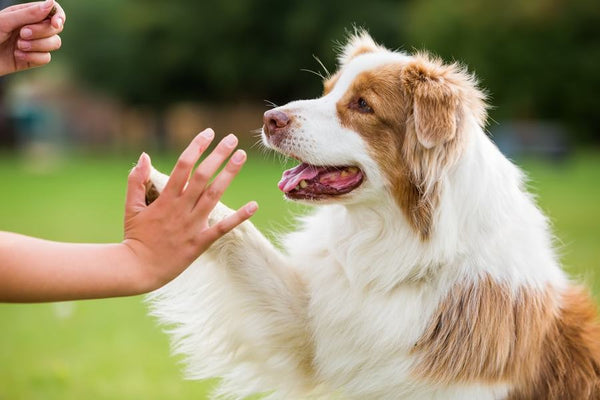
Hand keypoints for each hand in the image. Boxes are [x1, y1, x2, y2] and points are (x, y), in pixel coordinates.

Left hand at [0, 0, 65, 75]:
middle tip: (22, 34)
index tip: (55, 24)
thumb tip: (51, 3)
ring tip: (18, 46)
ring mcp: (35, 44)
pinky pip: (46, 58)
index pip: (53, 11)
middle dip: (41, 33)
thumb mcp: (5, 21)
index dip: (58, 17)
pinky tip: (18, 56)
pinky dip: (33, 57)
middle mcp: (34, 28)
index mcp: (27, 14)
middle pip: (55, 29)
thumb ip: (29, 13)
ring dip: (37, 46)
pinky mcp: (33, 59)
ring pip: (54, 44)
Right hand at [122, 129, 257, 290]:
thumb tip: (144, 156)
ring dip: (229, 174)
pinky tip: (254, 205)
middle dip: (218, 155)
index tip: (208, 133)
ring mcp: (192, 225)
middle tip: (232, 139)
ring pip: (214, 195)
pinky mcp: (200, 242)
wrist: (137, 269)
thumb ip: (136, 181)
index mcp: (164, 199)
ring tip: (242, 156)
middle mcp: (180, 209)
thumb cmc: (134, 236)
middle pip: (203, 176)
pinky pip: (222, 228)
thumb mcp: (131, 207)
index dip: (196, 147)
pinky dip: (239, 216)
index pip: (183, 166)